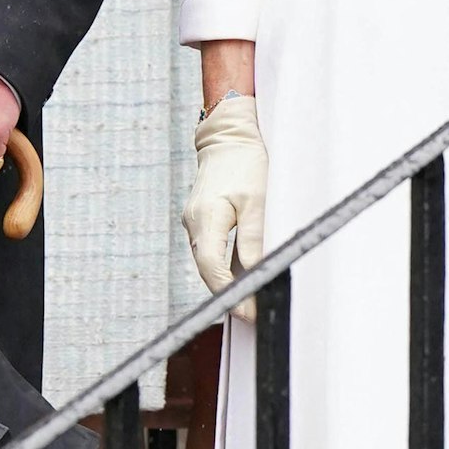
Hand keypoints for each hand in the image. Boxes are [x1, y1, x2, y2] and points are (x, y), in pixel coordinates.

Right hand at [183, 94, 266, 308]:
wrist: (227, 137)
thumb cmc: (244, 164)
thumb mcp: (256, 202)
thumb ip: (252, 239)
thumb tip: (255, 271)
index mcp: (206, 217)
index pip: (210, 266)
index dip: (227, 291)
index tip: (245, 308)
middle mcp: (193, 222)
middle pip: (206, 269)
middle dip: (226, 292)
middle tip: (250, 312)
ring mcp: (193, 221)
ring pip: (206, 261)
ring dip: (223, 281)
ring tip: (248, 298)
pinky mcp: (198, 220)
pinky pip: (207, 249)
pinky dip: (221, 265)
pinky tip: (239, 274)